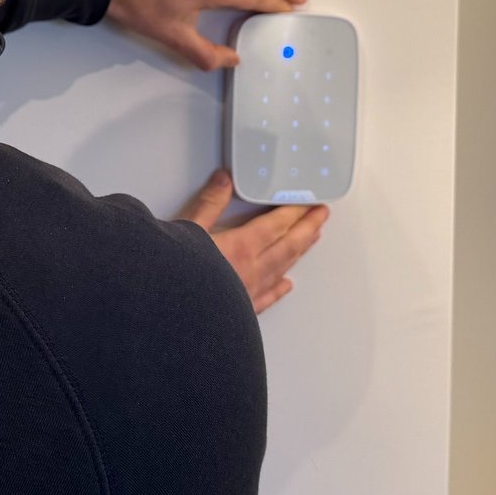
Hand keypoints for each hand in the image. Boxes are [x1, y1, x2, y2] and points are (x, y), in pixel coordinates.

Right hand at [177, 169, 327, 313]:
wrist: (173, 314)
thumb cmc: (177, 273)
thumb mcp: (189, 228)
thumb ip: (209, 203)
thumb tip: (224, 180)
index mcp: (242, 246)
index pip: (276, 224)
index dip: (295, 211)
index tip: (308, 202)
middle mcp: (252, 269)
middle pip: (288, 244)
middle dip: (308, 227)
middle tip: (322, 215)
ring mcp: (250, 291)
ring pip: (283, 268)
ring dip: (300, 251)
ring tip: (313, 239)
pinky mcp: (242, 310)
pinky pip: (268, 297)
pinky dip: (279, 289)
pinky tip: (286, 285)